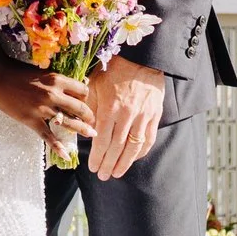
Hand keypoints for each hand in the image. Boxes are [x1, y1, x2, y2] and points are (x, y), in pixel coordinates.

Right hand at [0, 61, 94, 153]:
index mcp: (57, 79)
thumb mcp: (42, 72)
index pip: (82, 90)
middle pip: (80, 108)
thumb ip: (56, 81)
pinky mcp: (32, 120)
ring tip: (90, 134)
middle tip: (93, 121)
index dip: (86, 97)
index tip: (86, 102)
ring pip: (69, 122)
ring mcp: (43, 109)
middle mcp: (53, 94)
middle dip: (89, 116)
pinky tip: (66, 154)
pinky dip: (57, 146)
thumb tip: (70, 89)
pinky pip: (48, 136)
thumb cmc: (18, 71)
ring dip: (82, 129)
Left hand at [87, 57, 165, 179]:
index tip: (92, 167)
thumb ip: (88, 107)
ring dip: (125, 163)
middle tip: (103, 175)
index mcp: (110, 107)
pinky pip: (149, 139)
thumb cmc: (114, 71)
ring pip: (134, 146)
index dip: (97, 156)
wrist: (142, 59)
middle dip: (109, 164)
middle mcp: (128, 114)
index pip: (102, 139)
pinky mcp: (155, 115)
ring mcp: (143, 116)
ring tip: (117, 173)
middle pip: (117, 147)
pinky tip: (133, 159)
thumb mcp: (94, 84)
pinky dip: (141, 152)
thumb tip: (81, 127)